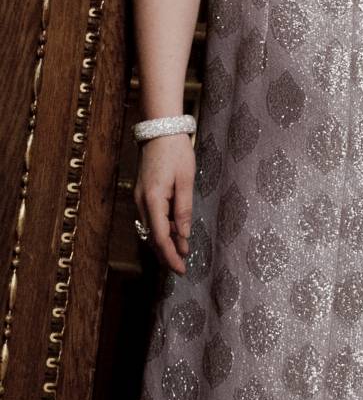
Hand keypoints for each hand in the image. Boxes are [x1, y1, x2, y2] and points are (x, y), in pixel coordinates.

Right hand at [133, 133, 195, 274]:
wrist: (160, 129)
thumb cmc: (176, 152)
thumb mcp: (186, 180)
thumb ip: (184, 209)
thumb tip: (183, 236)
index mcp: (153, 200)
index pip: (160, 237)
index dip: (170, 256)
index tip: (181, 269)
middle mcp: (142, 202)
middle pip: (152, 237)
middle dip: (166, 254)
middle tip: (181, 268)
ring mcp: (140, 198)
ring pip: (151, 229)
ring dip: (165, 242)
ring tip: (182, 253)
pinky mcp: (143, 193)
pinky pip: (151, 218)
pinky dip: (162, 229)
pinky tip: (174, 233)